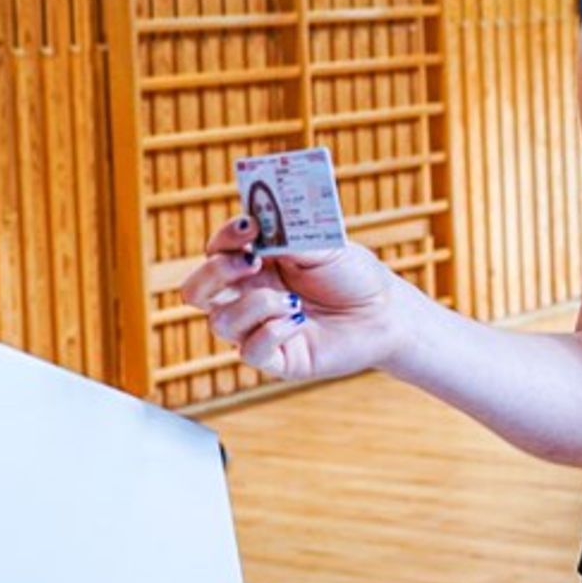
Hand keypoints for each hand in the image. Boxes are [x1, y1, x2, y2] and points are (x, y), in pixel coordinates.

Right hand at [178, 217, 405, 379]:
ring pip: (219, 322)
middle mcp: (248, 295)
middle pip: (196, 290)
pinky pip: (249, 351)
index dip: (225, 236)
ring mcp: (258, 328)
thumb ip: (289, 235)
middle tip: (252, 261)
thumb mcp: (323, 245)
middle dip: (215, 273)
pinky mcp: (275, 358)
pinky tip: (298, 320)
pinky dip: (272, 332)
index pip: (216, 249)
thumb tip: (260, 224)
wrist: (385, 312)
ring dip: (255, 305)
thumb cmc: (353, 274)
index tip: (251, 227)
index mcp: (255, 262)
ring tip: (293, 300)